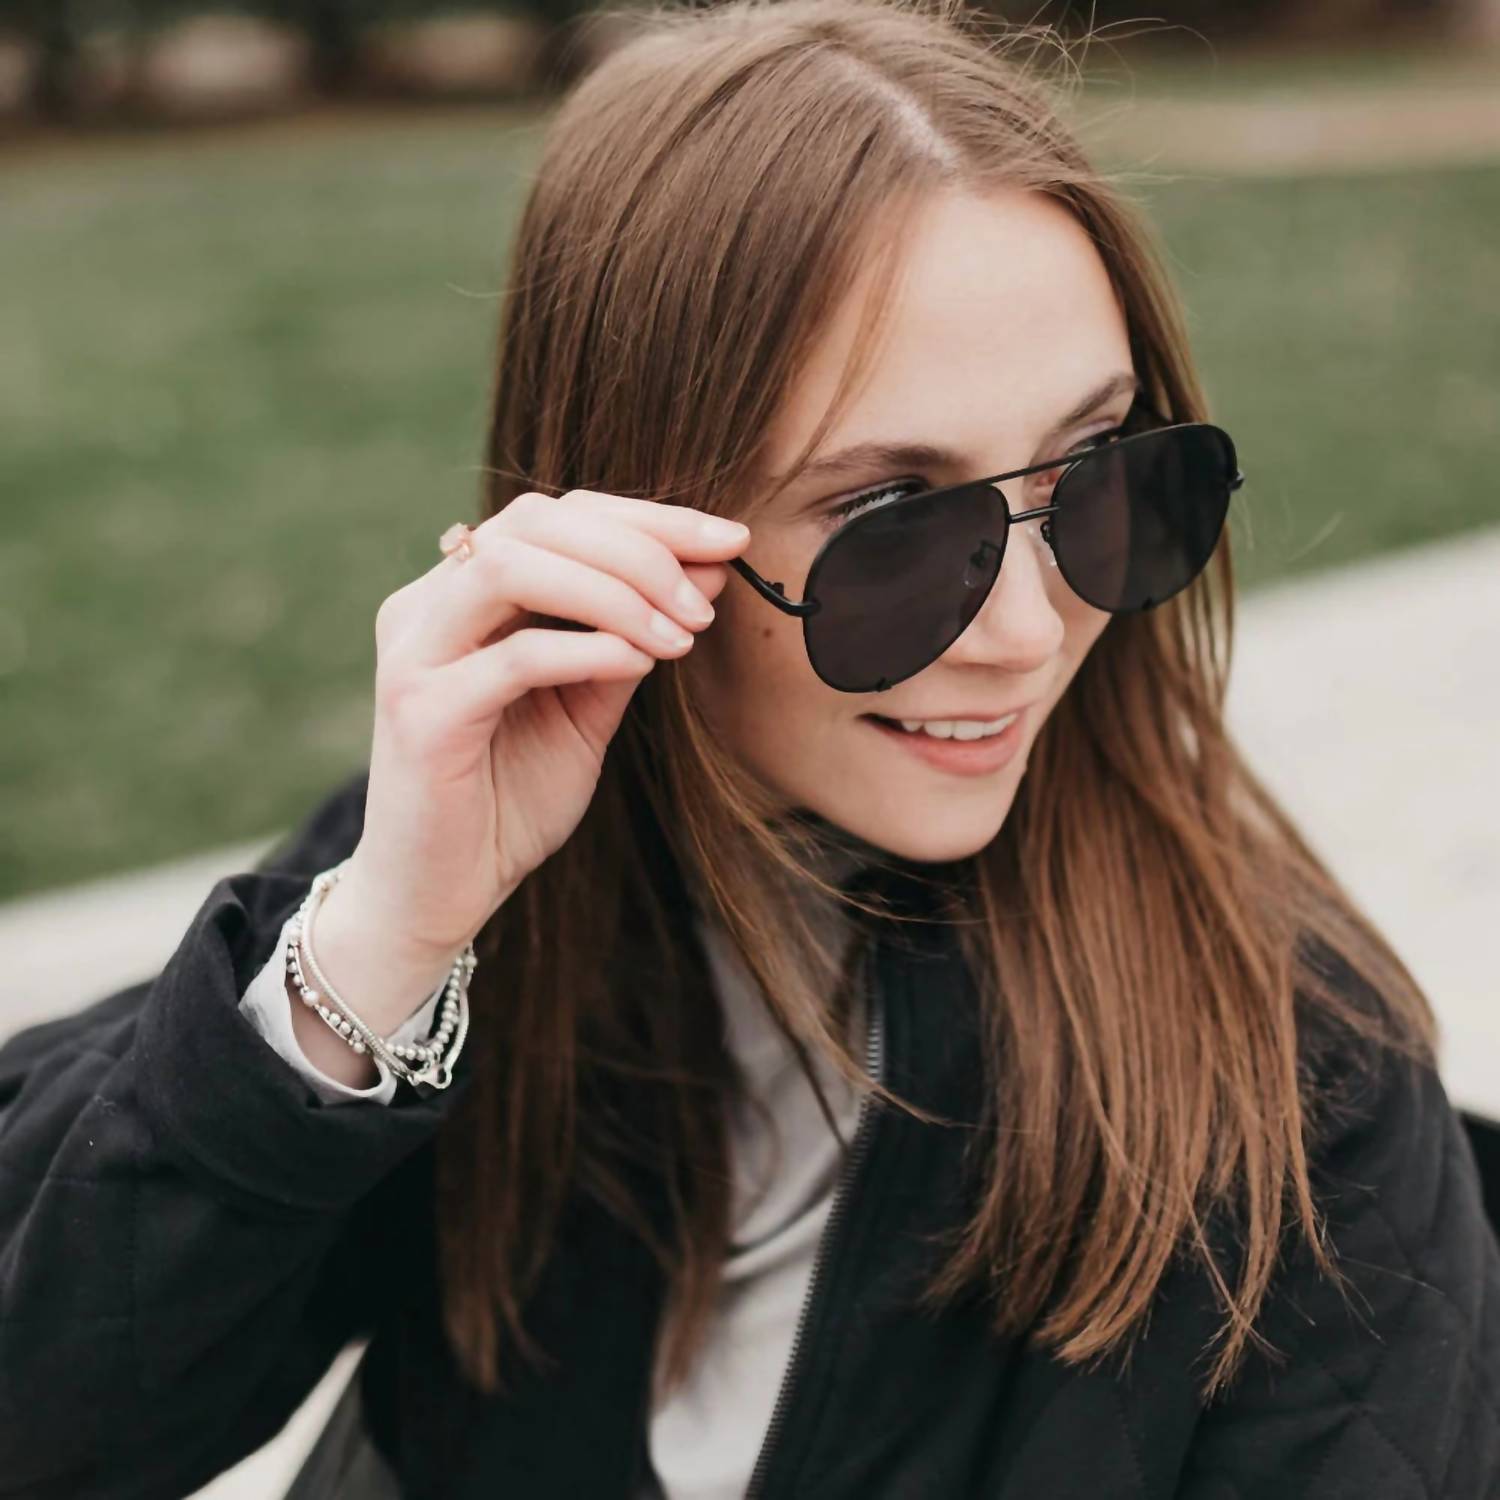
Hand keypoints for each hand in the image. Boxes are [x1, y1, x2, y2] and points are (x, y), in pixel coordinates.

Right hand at [340, 489, 750, 962]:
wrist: (439, 894)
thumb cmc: (509, 799)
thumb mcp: (587, 709)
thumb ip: (631, 639)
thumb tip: (706, 574)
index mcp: (462, 593)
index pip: (555, 516)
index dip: (648, 518)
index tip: (730, 542)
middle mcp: (427, 607)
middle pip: (535, 521)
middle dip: (640, 546)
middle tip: (706, 598)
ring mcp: (416, 654)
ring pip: (514, 567)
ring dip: (615, 590)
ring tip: (680, 633)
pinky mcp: (422, 712)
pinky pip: (515, 656)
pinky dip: (589, 649)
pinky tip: (642, 663)